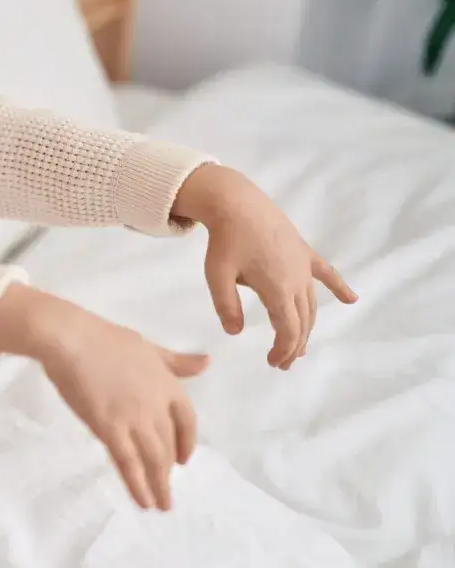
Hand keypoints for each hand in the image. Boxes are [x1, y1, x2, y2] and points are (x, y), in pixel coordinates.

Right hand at [0, 284, 206, 510]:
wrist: (71, 340)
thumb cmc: (104, 339)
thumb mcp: (148, 346)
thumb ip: (176, 361)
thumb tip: (207, 363)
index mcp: (168, 384)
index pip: (187, 421)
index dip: (187, 443)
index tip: (184, 460)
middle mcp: (157, 406)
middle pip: (169, 445)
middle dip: (168, 470)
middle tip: (165, 489)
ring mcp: (134, 419)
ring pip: (154, 460)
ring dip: (159, 486)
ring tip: (160, 506)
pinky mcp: (110, 430)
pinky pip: (129, 464)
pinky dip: (138, 485)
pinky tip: (143, 501)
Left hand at [172, 165, 357, 368]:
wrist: (237, 203)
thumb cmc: (224, 240)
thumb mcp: (216, 276)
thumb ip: (226, 306)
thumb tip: (235, 332)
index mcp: (277, 289)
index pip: (288, 329)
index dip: (284, 349)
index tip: (274, 363)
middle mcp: (297, 280)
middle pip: (303, 321)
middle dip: (295, 345)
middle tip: (283, 362)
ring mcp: (303, 265)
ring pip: (312, 303)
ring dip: (308, 326)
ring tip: (300, 346)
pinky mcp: (303, 252)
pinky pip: (326, 273)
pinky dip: (339, 287)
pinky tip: (351, 300)